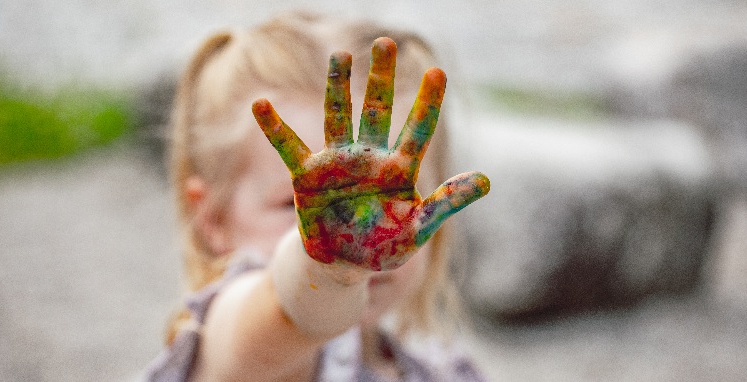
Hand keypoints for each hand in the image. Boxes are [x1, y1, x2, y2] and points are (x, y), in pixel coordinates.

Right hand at [252, 37, 488, 270]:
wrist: (345, 265)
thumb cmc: (384, 246)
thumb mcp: (419, 228)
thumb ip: (447, 203)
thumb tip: (486, 180)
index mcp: (398, 171)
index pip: (417, 130)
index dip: (427, 103)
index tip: (438, 71)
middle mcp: (368, 158)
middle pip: (377, 111)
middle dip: (381, 78)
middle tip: (386, 42)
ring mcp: (337, 164)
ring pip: (338, 118)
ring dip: (338, 88)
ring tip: (341, 56)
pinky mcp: (308, 177)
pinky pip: (289, 148)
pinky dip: (274, 129)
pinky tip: (260, 105)